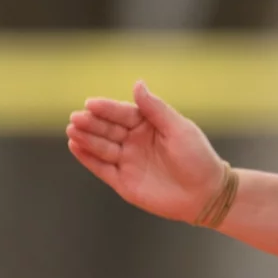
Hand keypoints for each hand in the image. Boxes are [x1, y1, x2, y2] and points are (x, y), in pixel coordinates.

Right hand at [66, 80, 230, 222]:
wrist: (205, 194)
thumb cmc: (197, 157)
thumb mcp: (179, 128)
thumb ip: (155, 108)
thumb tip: (137, 83)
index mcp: (147, 124)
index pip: (122, 113)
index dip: (106, 109)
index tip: (91, 103)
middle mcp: (134, 141)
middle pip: (108, 129)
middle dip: (91, 123)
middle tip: (76, 117)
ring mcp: (128, 161)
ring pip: (102, 147)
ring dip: (86, 139)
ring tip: (72, 130)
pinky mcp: (123, 182)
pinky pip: (102, 168)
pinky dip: (88, 158)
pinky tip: (75, 147)